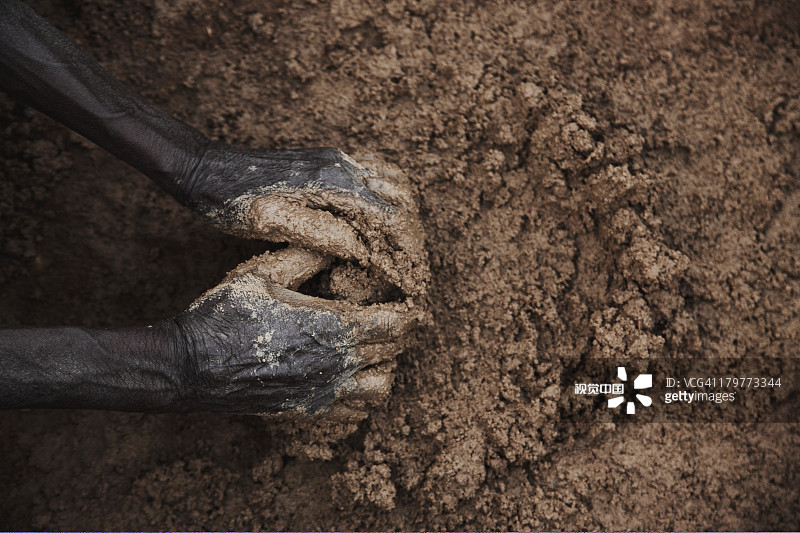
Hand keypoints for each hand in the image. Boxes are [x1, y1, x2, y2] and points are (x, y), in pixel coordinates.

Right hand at [173, 247, 421, 416]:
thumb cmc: (226, 315)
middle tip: (393, 315)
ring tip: (371, 348)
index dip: (410, 310)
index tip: (410, 298)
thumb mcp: (263, 273)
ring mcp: (324, 392)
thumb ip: (306, 256)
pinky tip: (349, 375)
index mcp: (332, 327)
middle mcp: (337, 364)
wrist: (191, 367)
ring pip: (381, 388)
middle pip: (394, 352)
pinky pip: (355, 412)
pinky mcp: (309, 410)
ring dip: (384, 366)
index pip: (395, 322)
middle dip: (400, 332)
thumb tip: (337, 242)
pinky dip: (363, 395)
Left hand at [184, 144, 426, 296]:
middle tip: (412, 271)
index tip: (411, 279)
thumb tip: (362, 249)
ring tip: (402, 253)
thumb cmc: (233, 204)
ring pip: (395, 183)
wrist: (208, 169)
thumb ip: (318, 232)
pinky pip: (377, 173)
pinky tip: (382, 225)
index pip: (390, 217)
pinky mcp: (330, 162)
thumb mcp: (270, 223)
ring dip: (405, 218)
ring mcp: (338, 160)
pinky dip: (390, 199)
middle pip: (402, 199)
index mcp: (332, 183)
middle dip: (412, 237)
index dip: (405, 251)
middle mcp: (342, 166)